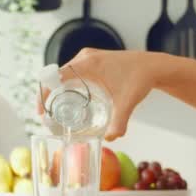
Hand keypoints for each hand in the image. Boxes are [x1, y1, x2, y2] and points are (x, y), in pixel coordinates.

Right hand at [36, 48, 162, 141]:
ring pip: (64, 75)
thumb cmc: (141, 78)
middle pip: (57, 76)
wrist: (153, 66)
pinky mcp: (93, 62)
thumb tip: (111, 138)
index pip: (56, 75)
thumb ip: (120, 121)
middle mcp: (85, 58)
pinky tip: (70, 102)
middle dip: (49, 97)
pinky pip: (72, 73)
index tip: (42, 112)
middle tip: (48, 118)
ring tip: (56, 113)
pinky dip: (66, 86)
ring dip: (57, 91)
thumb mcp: (128, 102)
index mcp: (88, 63)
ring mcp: (88, 58)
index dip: (45, 93)